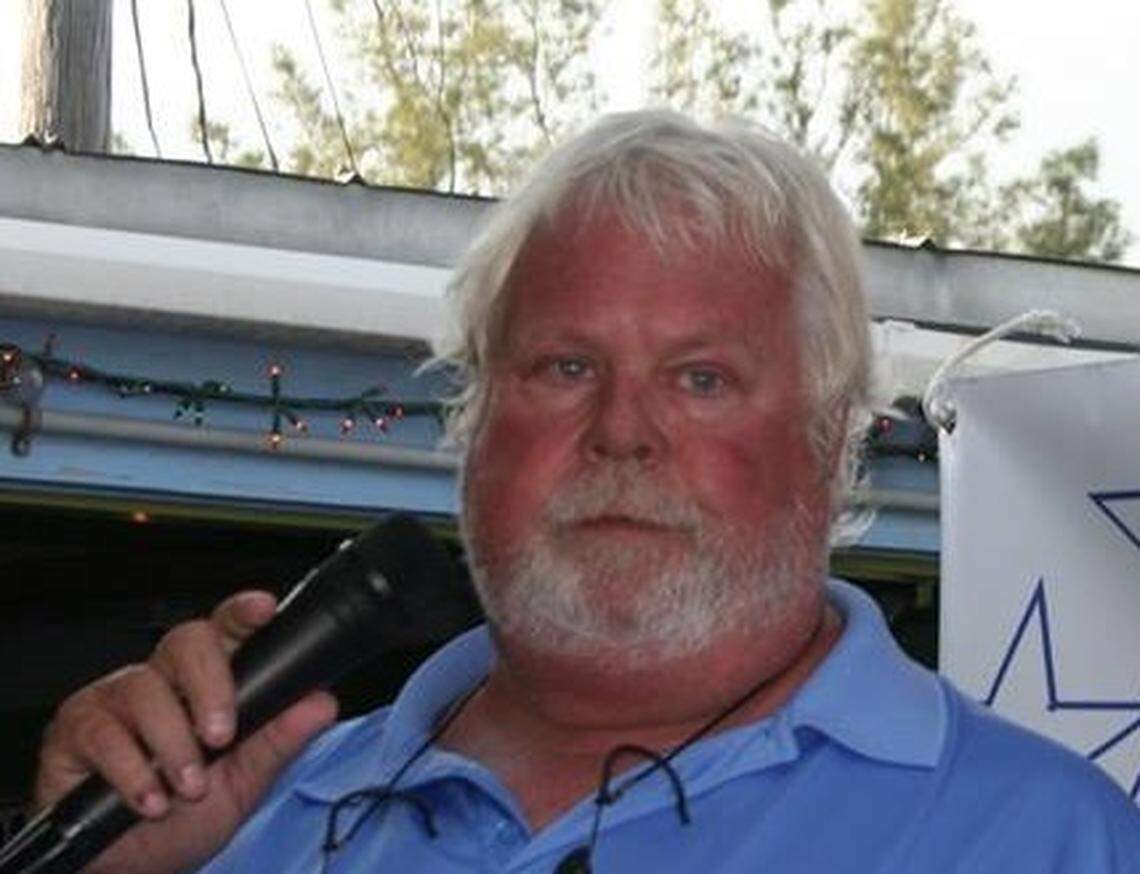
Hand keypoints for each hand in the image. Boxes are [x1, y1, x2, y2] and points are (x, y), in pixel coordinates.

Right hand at [32, 591, 338, 873]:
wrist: (131, 865)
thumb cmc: (186, 817)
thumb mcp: (243, 784)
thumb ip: (279, 742)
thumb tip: (321, 703)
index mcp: (207, 681)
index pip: (226, 630)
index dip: (242, 614)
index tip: (263, 608)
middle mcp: (162, 678)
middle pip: (185, 643)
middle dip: (210, 686)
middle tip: (221, 735)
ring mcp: (116, 699)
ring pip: (145, 689)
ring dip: (173, 743)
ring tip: (188, 787)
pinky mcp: (77, 729)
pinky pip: (104, 734)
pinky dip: (133, 771)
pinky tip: (151, 799)